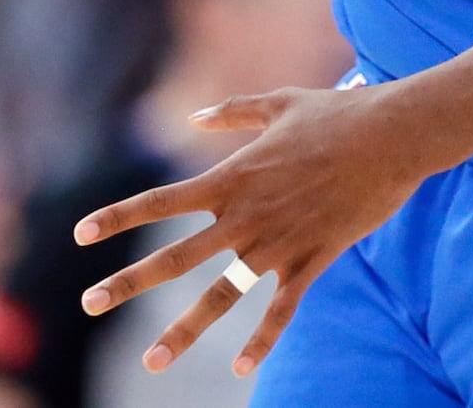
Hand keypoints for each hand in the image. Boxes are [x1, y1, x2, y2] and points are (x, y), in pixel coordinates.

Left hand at [73, 85, 432, 377]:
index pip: (159, 202)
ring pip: (221, 297)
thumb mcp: (277, 103)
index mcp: (230, 177)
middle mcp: (244, 216)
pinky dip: (262, 341)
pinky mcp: (312, 262)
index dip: (117, 217)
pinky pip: (281, 310)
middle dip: (127, 283)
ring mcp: (277, 244)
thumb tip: (193, 118)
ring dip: (183, 332)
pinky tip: (242, 370)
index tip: (80, 234)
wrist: (392, 137)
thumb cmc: (336, 114)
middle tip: (88, 303)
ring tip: (151, 361)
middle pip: (174, 257)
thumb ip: (231, 114)